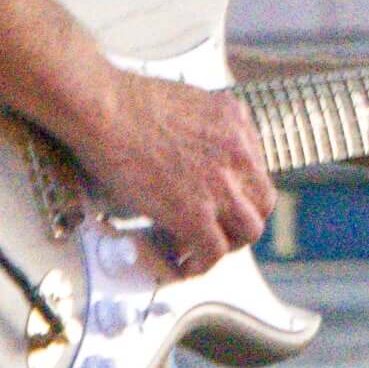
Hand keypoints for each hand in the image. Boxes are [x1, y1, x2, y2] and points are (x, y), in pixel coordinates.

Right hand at [79, 71, 275, 275]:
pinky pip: (213, 249)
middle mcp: (238, 152)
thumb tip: (191, 156)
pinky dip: (201, 263)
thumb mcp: (187, 103)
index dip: (239, 191)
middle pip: (263, 201)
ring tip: (201, 251)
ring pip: (248, 230)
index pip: (255, 168)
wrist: (106, 110)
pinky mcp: (194, 211)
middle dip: (242, 220)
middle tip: (217, 230)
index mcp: (236, 122)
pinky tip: (183, 264)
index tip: (220, 203)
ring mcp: (221, 182)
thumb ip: (202, 129)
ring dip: (227, 244)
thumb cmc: (127, 103)